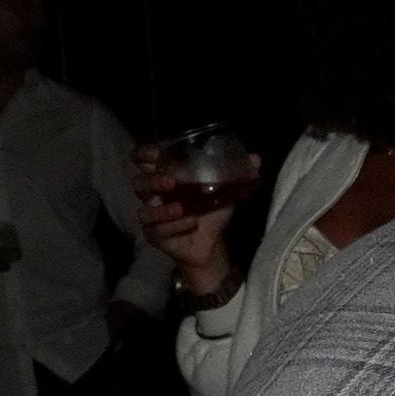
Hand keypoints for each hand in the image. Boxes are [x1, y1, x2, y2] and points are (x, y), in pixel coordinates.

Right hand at [130, 142, 248, 298]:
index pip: (142, 160)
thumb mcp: (226, 189)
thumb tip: (255, 157)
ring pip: (145, 210)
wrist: (212, 242)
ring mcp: (151, 215)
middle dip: (153, 180)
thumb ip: (236, 172)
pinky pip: (158, 230)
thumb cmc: (211, 210)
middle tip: (172, 181)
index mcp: (165, 176)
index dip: (144, 154)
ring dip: (162, 209)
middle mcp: (153, 194)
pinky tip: (190, 223)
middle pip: (139, 183)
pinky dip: (175, 226)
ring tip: (182, 208)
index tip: (156, 153)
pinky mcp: (154, 235)